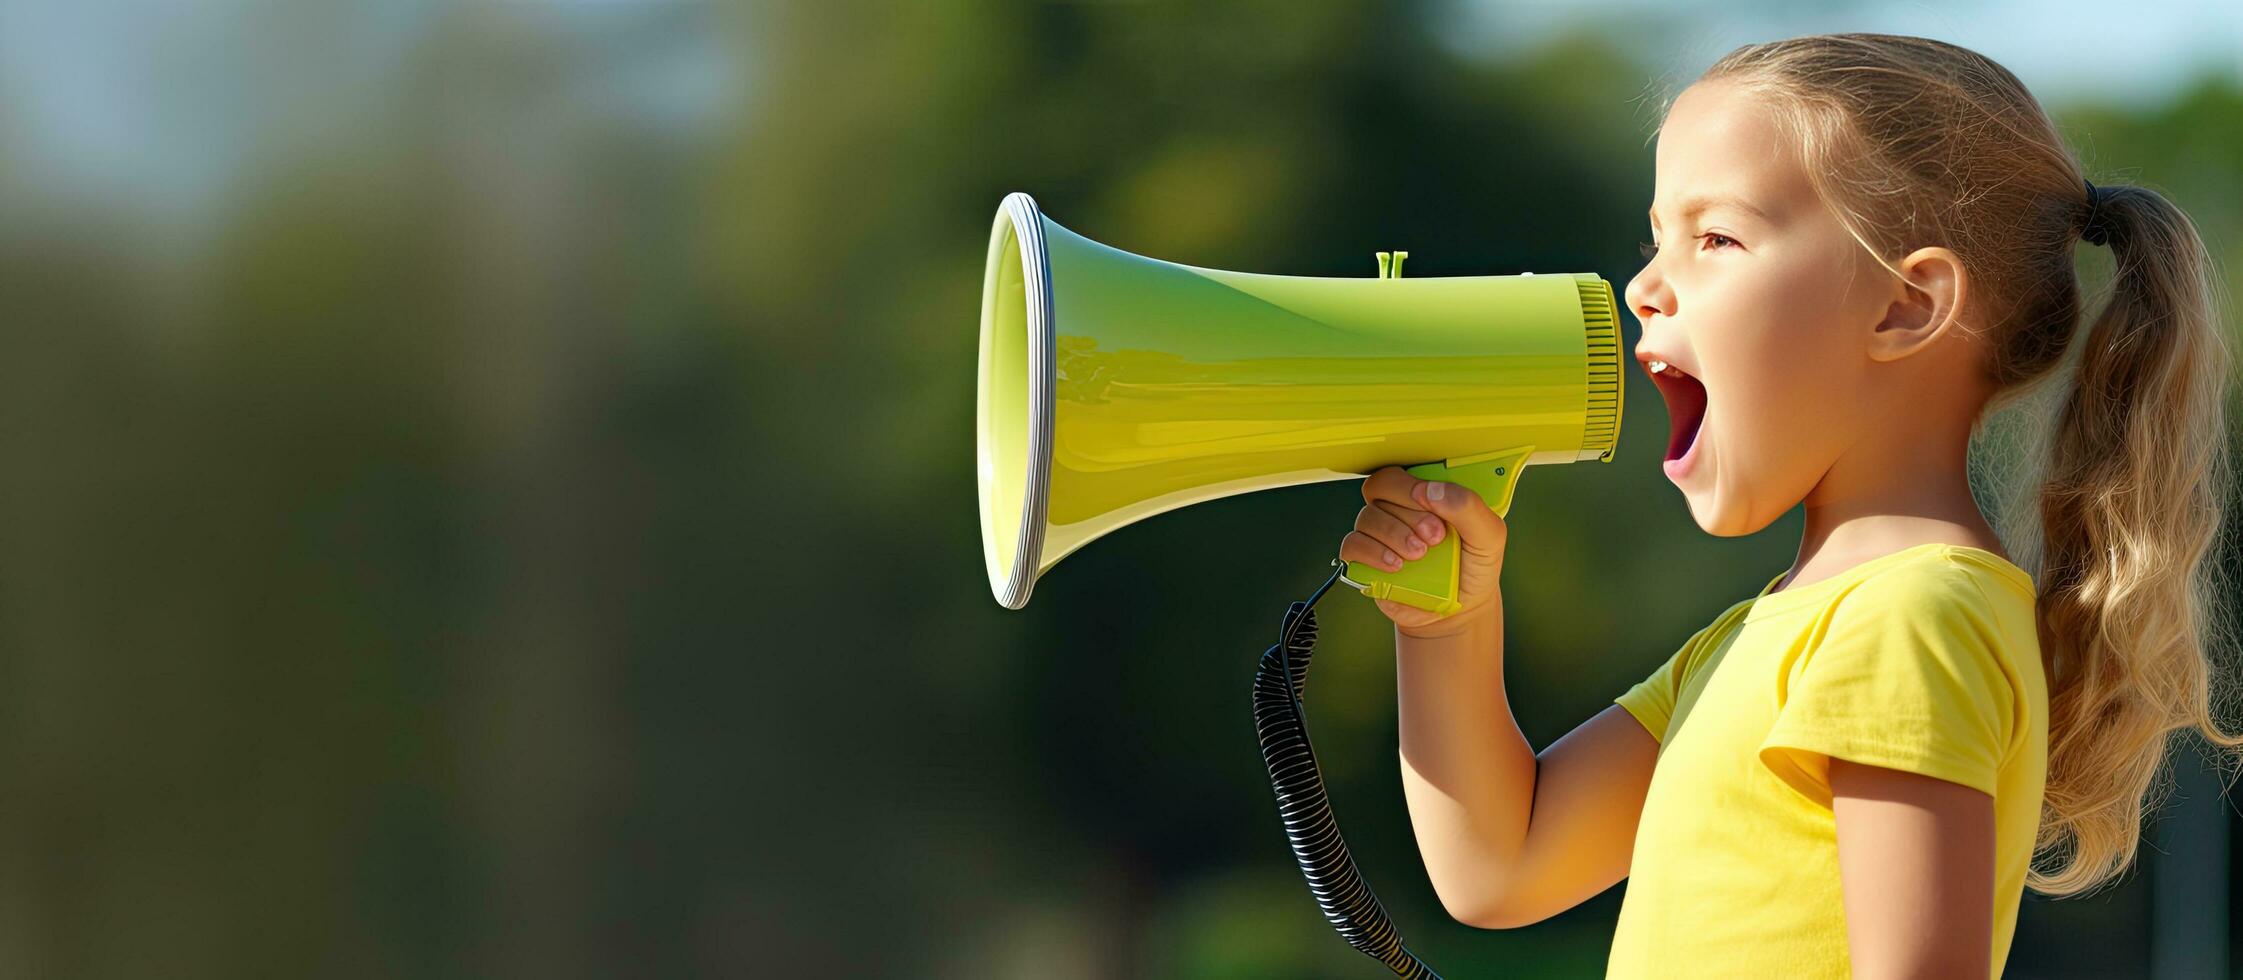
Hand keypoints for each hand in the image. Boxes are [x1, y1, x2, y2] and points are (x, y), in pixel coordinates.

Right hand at [1338, 465, 1508, 637]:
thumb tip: (1431, 490)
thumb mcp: (1489, 536)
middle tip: (1434, 537)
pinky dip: (1372, 553)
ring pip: (1366, 518)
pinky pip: (1353, 546)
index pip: (1402, 473)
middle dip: (1406, 512)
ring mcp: (1379, 535)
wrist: (1462, 610)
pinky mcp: (1366, 561)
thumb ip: (1468, 507)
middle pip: (1378, 488)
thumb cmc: (1473, 567)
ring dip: (1393, 535)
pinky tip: (1396, 566)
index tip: (1430, 504)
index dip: (1409, 486)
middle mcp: (1397, 510)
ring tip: (1419, 555)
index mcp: (1424, 496)